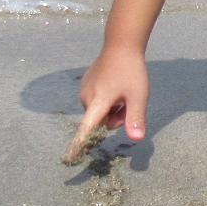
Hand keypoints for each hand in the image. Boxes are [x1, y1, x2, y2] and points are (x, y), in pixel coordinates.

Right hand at [66, 47, 148, 163]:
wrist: (121, 45)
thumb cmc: (131, 71)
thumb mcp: (138, 96)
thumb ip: (135, 118)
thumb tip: (136, 139)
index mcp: (98, 103)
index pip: (85, 130)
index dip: (77, 146)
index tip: (67, 160)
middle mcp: (86, 99)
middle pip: (101, 122)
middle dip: (116, 117)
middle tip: (128, 101)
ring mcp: (84, 91)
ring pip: (100, 112)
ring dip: (113, 108)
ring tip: (123, 91)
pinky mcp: (85, 85)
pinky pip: (97, 101)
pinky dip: (108, 100)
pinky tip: (116, 85)